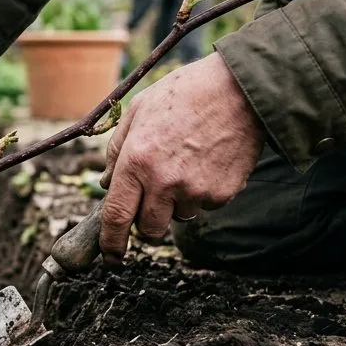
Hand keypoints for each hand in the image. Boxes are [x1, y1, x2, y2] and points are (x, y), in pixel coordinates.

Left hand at [100, 52, 264, 261]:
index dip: (111, 242)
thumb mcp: (137, 111)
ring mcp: (195, 190)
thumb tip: (106, 184)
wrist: (240, 90)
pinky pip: (204, 206)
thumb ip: (117, 151)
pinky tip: (207, 162)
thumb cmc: (184, 94)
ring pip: (179, 217)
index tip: (111, 256)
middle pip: (149, 229)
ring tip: (186, 164)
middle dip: (147, 221)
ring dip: (176, 203)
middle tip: (153, 198)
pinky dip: (202, 193)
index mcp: (136, 162)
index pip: (116, 217)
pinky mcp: (223, 194)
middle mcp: (164, 182)